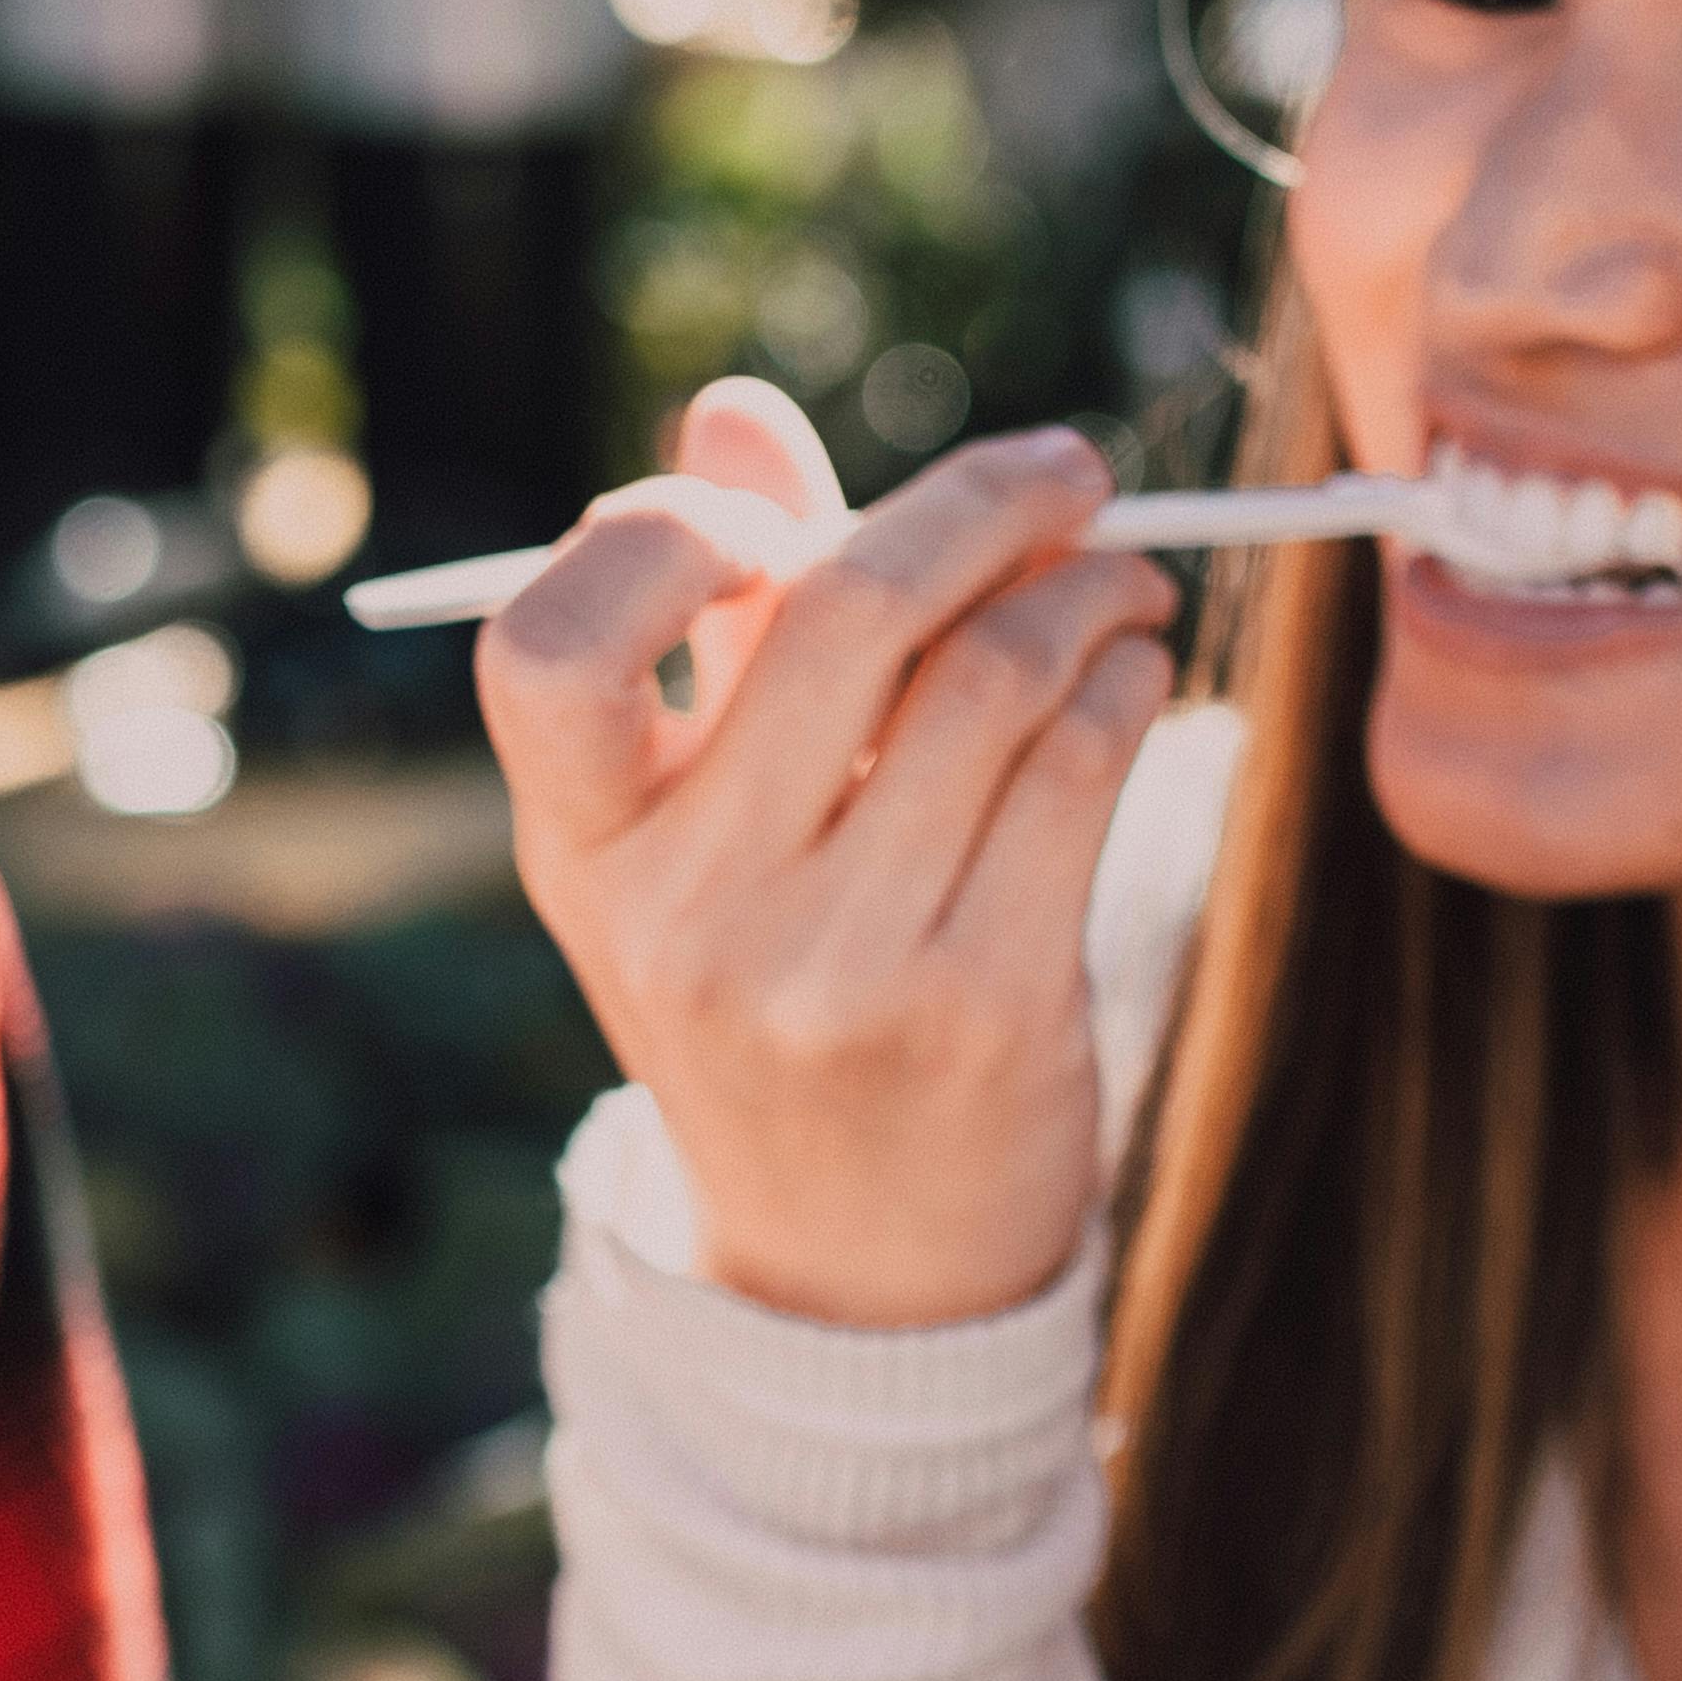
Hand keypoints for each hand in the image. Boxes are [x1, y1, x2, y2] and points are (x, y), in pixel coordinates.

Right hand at [474, 380, 1178, 1331]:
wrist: (862, 1266)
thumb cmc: (780, 992)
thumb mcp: (699, 840)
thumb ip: (715, 625)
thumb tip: (731, 414)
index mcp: (586, 851)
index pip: (549, 651)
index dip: (657, 540)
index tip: (778, 520)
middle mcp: (689, 912)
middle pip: (837, 614)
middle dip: (975, 504)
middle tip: (1066, 471)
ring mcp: (836, 967)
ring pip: (988, 679)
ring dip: (1085, 591)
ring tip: (1122, 582)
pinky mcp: (983, 1005)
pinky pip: (1076, 771)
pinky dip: (1124, 685)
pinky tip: (1133, 677)